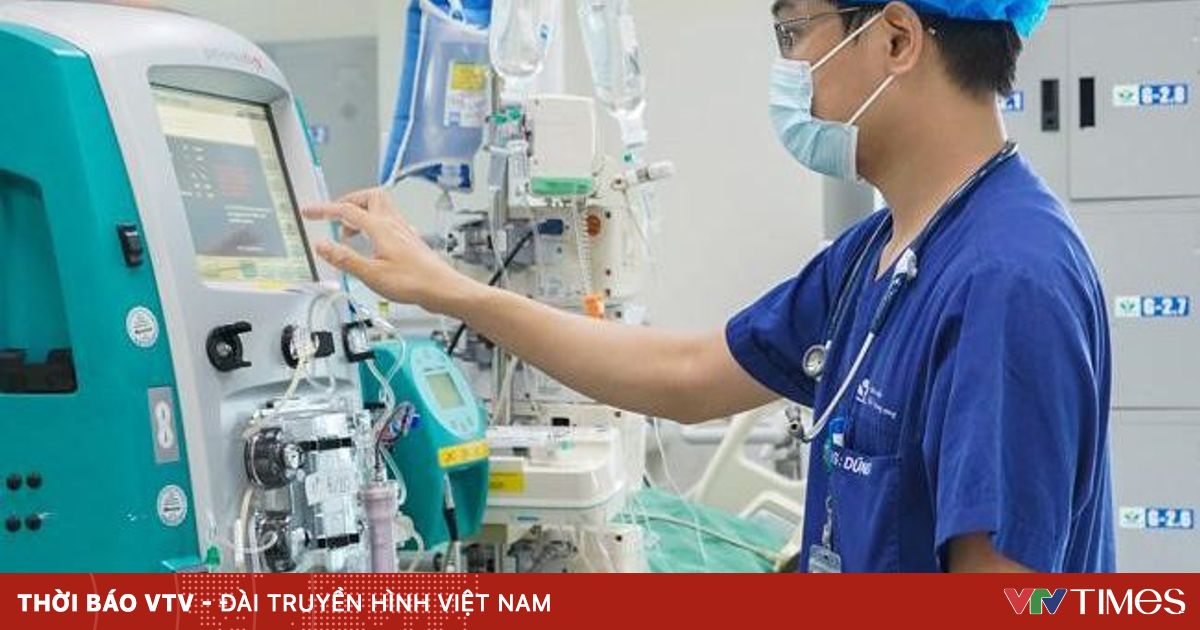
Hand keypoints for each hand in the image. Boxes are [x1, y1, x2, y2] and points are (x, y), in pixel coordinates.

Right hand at [303, 188, 477, 313]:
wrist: (443, 289)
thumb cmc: (414, 282)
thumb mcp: (371, 274)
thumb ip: (344, 259)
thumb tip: (322, 245)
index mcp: (380, 228)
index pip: (346, 210)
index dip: (324, 210)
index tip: (309, 212)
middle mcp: (394, 224)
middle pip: (369, 196)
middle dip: (348, 201)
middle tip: (334, 216)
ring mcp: (404, 230)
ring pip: (381, 208)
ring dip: (361, 215)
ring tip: (349, 235)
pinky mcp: (410, 240)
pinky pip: (389, 223)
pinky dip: (375, 227)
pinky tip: (373, 244)